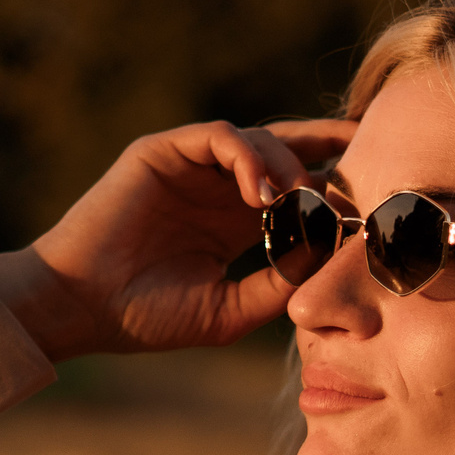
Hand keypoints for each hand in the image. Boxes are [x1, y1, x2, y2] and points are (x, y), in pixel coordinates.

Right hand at [0, 118, 356, 361]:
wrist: (81, 310)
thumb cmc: (145, 318)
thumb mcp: (231, 311)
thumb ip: (279, 284)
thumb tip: (332, 254)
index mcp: (233, 222)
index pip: (296, 190)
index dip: (334, 188)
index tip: (373, 201)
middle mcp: (215, 187)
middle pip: (286, 148)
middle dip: (329, 145)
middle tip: (367, 153)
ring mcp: (188, 166)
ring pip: (259, 139)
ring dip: (287, 164)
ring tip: (296, 199)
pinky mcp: (161, 152)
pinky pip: (219, 137)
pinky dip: (248, 156)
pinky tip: (262, 193)